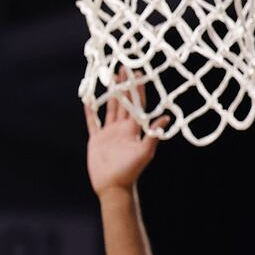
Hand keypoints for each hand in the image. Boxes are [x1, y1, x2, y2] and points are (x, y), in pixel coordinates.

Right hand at [85, 74, 169, 195]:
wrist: (113, 186)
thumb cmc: (130, 170)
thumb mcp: (144, 152)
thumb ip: (153, 134)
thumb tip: (166, 118)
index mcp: (133, 129)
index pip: (137, 105)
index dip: (137, 89)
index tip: (137, 74)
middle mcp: (122, 128)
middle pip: (123, 102)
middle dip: (124, 86)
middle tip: (123, 68)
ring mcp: (109, 133)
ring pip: (109, 108)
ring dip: (109, 94)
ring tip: (109, 79)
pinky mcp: (96, 140)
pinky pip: (93, 122)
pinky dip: (90, 112)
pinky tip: (88, 101)